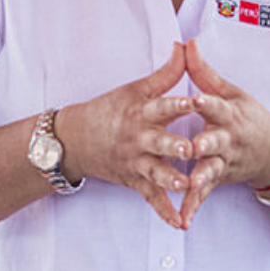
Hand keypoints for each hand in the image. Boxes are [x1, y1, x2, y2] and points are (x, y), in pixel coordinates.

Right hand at [58, 43, 192, 228]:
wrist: (74, 139)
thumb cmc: (109, 110)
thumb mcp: (134, 88)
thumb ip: (165, 72)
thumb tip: (186, 47)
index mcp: (140, 112)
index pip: (160, 105)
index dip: (177, 103)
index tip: (195, 102)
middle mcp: (137, 137)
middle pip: (156, 141)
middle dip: (172, 144)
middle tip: (189, 147)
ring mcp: (135, 161)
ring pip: (155, 171)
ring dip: (171, 178)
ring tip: (187, 184)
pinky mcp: (134, 180)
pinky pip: (151, 198)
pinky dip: (165, 212)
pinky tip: (180, 223)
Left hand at [180, 39, 269, 227]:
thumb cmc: (246, 117)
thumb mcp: (229, 92)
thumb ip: (203, 72)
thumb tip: (186, 43)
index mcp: (229, 114)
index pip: (217, 106)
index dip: (207, 102)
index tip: (195, 99)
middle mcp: (228, 139)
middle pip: (215, 141)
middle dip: (205, 144)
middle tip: (192, 147)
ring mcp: (224, 162)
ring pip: (211, 170)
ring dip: (200, 178)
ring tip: (189, 185)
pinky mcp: (218, 180)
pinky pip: (205, 194)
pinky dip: (194, 206)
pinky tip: (182, 219)